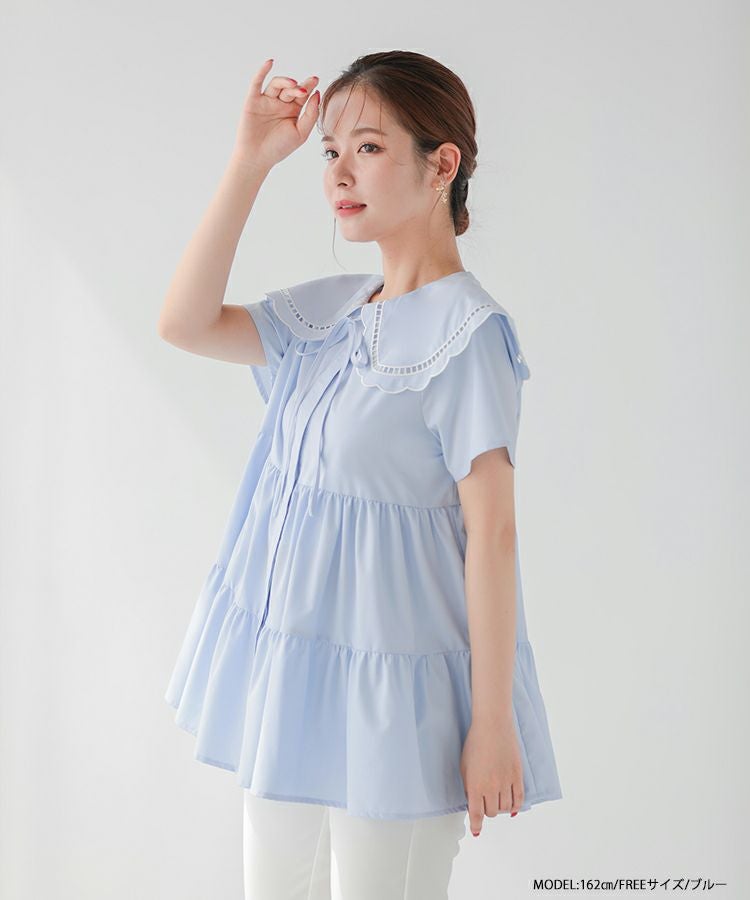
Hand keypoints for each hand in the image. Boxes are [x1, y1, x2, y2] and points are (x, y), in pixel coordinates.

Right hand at [231, 59, 319, 170]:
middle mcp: (280, 104)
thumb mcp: (301, 133)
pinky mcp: (253, 101)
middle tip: (304, 90)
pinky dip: (262, 71)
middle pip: (291, 89)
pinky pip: (257, 83)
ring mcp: (266, 101)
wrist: (257, 158)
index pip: (302, 94)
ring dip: (285, 82)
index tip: (315, 80)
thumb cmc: (279, 148)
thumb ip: (311, 115)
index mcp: (293, 111)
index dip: (309, 86)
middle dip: (298, 88)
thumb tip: (317, 94)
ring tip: (293, 84)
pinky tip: (270, 63)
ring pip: (277, 84)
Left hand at [460, 717, 523, 836]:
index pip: (477, 814)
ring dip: (500, 808)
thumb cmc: (475, 743)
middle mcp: (492, 787)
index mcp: (476, 785)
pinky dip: (515, 806)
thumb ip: (468, 786)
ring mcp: (506, 782)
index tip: (476, 831)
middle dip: (486, 811)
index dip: (476, 825)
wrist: (493, 726)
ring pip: (505, 808)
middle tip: (484, 803)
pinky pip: (519, 799)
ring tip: (496, 800)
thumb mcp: (464, 766)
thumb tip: (472, 801)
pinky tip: (511, 807)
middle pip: (491, 812)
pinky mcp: (518, 776)